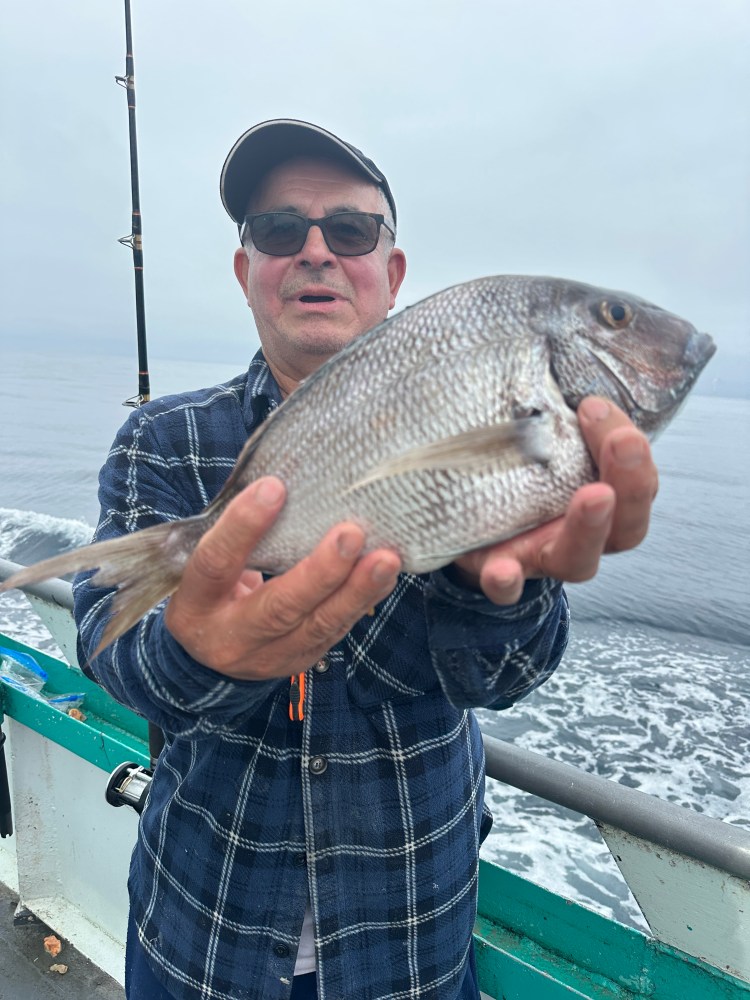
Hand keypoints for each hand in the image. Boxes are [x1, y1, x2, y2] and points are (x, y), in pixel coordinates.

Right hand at [164, 477, 401, 679]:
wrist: (209, 654)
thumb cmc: (213, 590)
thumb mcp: (207, 565)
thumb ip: (238, 534)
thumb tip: (282, 482)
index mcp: (196, 603)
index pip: (216, 564)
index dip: (243, 527)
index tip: (274, 488)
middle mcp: (231, 636)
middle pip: (279, 606)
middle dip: (320, 571)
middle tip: (351, 534)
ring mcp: (270, 655)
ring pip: (319, 624)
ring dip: (357, 589)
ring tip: (386, 559)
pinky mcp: (302, 659)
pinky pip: (337, 628)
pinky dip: (365, 598)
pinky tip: (386, 573)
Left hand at [451, 397, 658, 603]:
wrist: (455, 514)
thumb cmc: (506, 462)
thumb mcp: (532, 422)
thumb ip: (548, 390)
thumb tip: (548, 328)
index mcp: (596, 490)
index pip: (635, 478)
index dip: (631, 451)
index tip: (598, 406)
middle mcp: (578, 528)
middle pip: (625, 523)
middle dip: (630, 481)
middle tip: (621, 443)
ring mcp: (540, 554)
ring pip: (579, 558)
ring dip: (587, 528)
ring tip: (589, 498)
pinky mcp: (497, 571)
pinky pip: (505, 587)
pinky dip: (505, 580)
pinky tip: (501, 568)